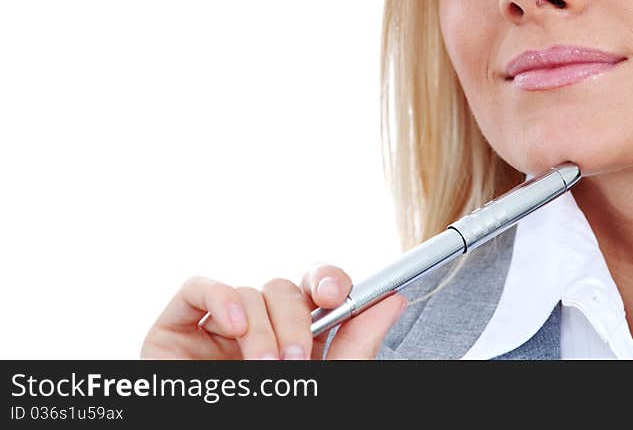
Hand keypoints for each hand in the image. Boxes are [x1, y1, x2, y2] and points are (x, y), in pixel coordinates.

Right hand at [140, 264, 406, 358]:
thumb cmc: (272, 425)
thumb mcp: (326, 384)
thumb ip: (358, 343)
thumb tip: (393, 297)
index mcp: (297, 342)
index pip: (315, 290)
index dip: (327, 280)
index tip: (334, 296)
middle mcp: (260, 331)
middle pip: (284, 289)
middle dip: (294, 317)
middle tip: (295, 360)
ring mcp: (218, 330)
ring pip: (248, 292)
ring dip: (260, 327)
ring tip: (262, 368)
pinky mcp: (176, 330)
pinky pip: (196, 288)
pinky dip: (219, 296)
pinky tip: (232, 327)